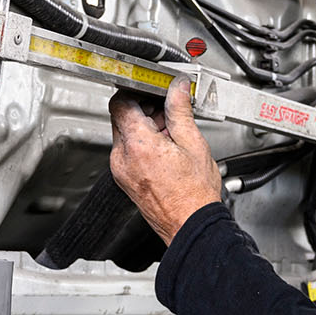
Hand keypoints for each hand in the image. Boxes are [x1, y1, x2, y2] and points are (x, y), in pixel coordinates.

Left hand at [109, 78, 221, 244]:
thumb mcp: (193, 143)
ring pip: (124, 134)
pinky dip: (142, 143)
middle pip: (121, 117)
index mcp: (138, 144)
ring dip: (144, 126)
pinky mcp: (125, 179)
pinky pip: (127, 151)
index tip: (153, 90)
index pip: (121, 102)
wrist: (190, 225)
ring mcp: (121, 170)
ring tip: (171, 133)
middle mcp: (123, 157)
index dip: (137, 90)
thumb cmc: (194, 194)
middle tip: (168, 111)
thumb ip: (180, 110)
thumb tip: (176, 89)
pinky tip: (165, 148)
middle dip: (144, 109)